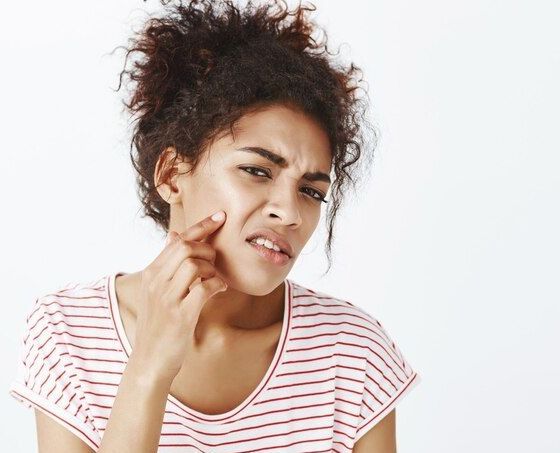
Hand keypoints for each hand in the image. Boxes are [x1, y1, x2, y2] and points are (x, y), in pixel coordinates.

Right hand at [130, 211, 227, 382]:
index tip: (220, 216)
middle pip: (186, 247)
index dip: (201, 225)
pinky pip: (204, 288)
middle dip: (207, 249)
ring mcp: (167, 298)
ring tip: (213, 279)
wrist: (149, 361)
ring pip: (194, 264)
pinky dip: (216, 285)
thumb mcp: (157, 290)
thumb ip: (166, 264)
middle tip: (214, 262)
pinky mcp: (180, 315)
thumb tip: (174, 235)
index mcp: (152, 273)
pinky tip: (218, 290)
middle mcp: (156, 282)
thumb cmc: (158, 324)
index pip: (178, 241)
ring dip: (212, 269)